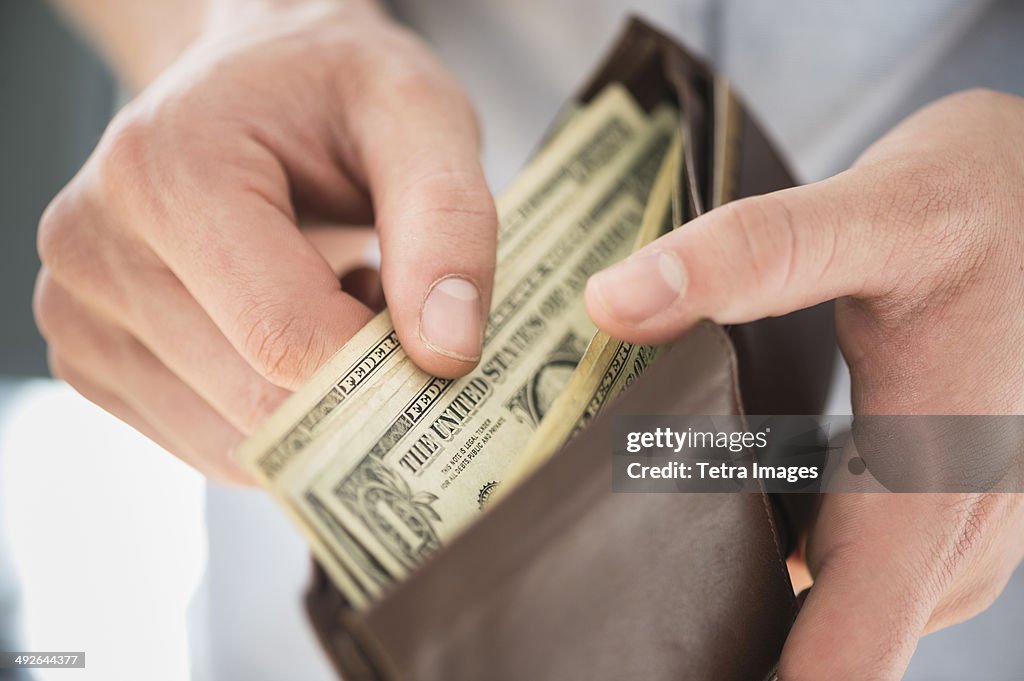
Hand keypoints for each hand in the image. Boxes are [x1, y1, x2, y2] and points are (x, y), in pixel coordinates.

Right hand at [34, 0, 496, 482]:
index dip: (384, 365)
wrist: (250, 83)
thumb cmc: (329, 90)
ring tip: (328, 299)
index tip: (435, 337)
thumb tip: (447, 352)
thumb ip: (448, 221)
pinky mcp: (92, 359)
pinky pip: (211, 445)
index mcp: (165, 173)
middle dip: (351, 384)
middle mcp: (93, 248)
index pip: (286, 338)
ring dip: (312, 401)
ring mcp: (78, 313)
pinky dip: (270, 413)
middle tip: (378, 298)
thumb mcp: (417, 113)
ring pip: (236, 443)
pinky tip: (283, 331)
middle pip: (258, 403)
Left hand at [585, 88, 1023, 678]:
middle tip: (627, 628)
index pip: (845, 658)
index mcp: (932, 489)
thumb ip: (752, 254)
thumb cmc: (983, 202)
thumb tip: (613, 302)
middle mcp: (955, 533)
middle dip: (737, 653)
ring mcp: (957, 525)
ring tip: (656, 589)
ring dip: (765, 618)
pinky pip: (867, 574)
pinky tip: (730, 530)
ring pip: (852, 618)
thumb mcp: (873, 212)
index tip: (663, 667)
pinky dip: (798, 571)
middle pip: (836, 653)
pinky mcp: (943, 503)